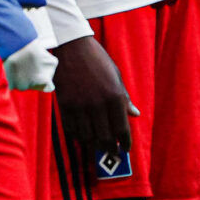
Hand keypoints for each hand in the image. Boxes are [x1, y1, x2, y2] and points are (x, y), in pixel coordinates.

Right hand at [52, 35, 133, 152]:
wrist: (72, 48)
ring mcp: (80, 106)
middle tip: (112, 152)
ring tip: (98, 144)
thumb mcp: (116, 77)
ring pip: (87, 137)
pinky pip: (71, 129)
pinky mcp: (65, 105)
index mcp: (115, 96)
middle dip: (110, 148)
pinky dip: (78, 136)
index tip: (125, 148)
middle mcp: (98, 104)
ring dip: (93, 144)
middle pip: (105, 138)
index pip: (122, 129)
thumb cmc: (98, 61)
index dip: (125, 142)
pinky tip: (83, 136)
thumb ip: (125, 99)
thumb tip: (135, 115)